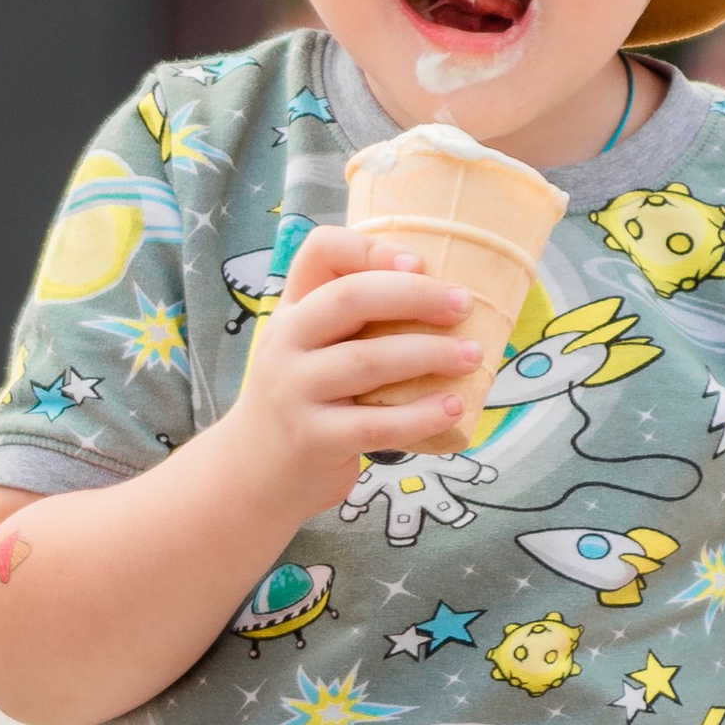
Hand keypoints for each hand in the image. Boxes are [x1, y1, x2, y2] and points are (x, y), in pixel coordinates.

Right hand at [214, 225, 481, 514]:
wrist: (253, 476)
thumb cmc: (306, 402)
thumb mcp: (311, 348)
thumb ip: (354, 321)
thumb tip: (444, 295)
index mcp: (292, 309)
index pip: (320, 251)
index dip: (372, 248)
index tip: (418, 263)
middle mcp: (286, 342)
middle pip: (350, 297)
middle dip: (415, 295)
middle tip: (463, 304)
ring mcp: (294, 391)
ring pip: (367, 360)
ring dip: (429, 354)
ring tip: (471, 356)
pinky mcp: (312, 439)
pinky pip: (375, 424)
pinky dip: (421, 415)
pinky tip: (453, 406)